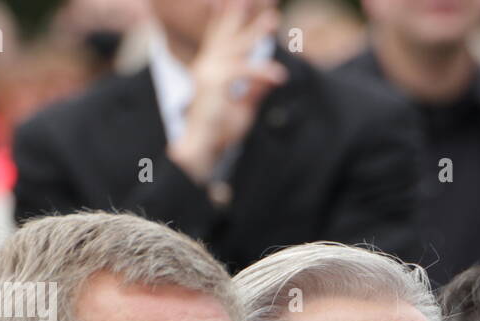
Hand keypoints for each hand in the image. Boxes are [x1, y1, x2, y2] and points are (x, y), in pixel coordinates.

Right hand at [167, 0, 287, 184]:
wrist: (200, 148)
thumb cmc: (218, 132)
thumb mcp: (242, 108)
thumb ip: (255, 90)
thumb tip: (271, 77)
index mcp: (209, 68)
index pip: (218, 36)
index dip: (225, 18)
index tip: (231, 0)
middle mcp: (206, 66)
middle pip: (229, 35)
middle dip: (244, 16)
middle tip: (264, 5)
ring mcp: (208, 72)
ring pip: (237, 47)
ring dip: (256, 32)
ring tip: (273, 19)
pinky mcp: (214, 83)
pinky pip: (243, 71)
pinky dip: (261, 72)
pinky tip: (279, 75)